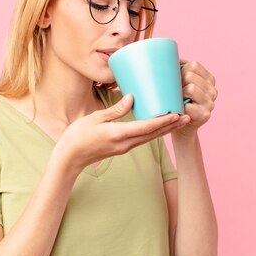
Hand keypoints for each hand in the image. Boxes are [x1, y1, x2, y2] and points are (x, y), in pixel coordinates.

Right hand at [52, 94, 184, 173]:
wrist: (70, 158)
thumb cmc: (77, 136)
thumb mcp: (95, 118)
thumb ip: (115, 110)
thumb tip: (132, 98)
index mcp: (118, 134)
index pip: (146, 127)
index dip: (163, 121)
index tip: (176, 114)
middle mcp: (125, 143)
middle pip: (153, 134)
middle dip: (170, 126)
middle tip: (186, 116)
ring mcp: (124, 147)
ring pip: (149, 138)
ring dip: (165, 130)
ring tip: (178, 121)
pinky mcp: (122, 148)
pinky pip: (142, 139)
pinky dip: (153, 132)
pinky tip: (159, 126)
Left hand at [176, 59, 217, 137]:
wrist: (179, 123)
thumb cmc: (178, 100)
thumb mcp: (182, 82)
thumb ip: (180, 69)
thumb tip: (171, 57)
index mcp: (209, 79)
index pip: (194, 65)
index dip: (181, 69)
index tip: (176, 78)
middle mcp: (213, 90)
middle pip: (190, 76)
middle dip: (178, 82)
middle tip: (174, 91)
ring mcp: (211, 103)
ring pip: (190, 88)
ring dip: (179, 94)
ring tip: (178, 100)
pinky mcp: (205, 115)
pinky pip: (188, 106)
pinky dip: (181, 107)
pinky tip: (181, 109)